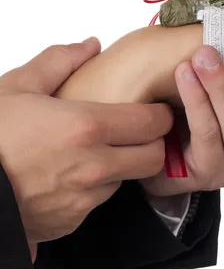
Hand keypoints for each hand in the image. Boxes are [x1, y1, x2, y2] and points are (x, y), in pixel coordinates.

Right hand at [0, 38, 172, 260]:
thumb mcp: (17, 87)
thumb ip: (58, 62)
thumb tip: (89, 46)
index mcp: (86, 126)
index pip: (153, 124)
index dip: (160, 116)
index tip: (155, 111)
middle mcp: (93, 166)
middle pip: (153, 159)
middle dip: (152, 144)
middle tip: (137, 133)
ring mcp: (84, 198)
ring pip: (126, 181)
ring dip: (120, 167)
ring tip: (94, 153)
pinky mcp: (72, 221)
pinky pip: (97, 202)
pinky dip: (93, 188)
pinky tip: (70, 176)